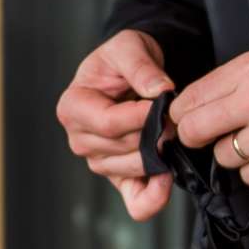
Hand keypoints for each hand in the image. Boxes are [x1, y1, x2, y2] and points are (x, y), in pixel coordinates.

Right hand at [56, 29, 174, 221]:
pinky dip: (153, 198)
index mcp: (73, 107)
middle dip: (154, 133)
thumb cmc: (123, 59)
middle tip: (175, 116)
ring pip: (133, 169)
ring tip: (171, 131)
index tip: (162, 104)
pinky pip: (136, 201)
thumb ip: (142, 68)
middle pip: (123, 148)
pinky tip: (167, 180)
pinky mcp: (120, 177)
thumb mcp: (129, 47)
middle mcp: (81, 139)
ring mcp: (100, 161)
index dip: (140, 117)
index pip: (108, 123)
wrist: (132, 73)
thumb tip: (160, 91)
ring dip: (159, 154)